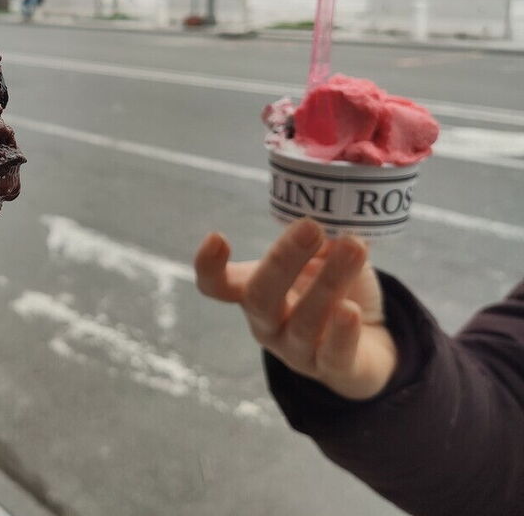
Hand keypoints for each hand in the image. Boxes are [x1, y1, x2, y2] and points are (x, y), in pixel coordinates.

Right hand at [194, 218, 396, 399]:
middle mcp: (268, 324)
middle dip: (283, 260)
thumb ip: (319, 237)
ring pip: (304, 323)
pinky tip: (351, 310)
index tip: (218, 237)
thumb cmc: (336, 290)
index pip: (217, 285)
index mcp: (256, 292)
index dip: (209, 267)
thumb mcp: (323, 257)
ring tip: (354, 247)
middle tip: (311, 227)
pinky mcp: (335, 370)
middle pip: (260, 299)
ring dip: (328, 283)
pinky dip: (342, 333)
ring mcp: (297, 351)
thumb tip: (326, 210)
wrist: (372, 343)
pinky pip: (334, 355)